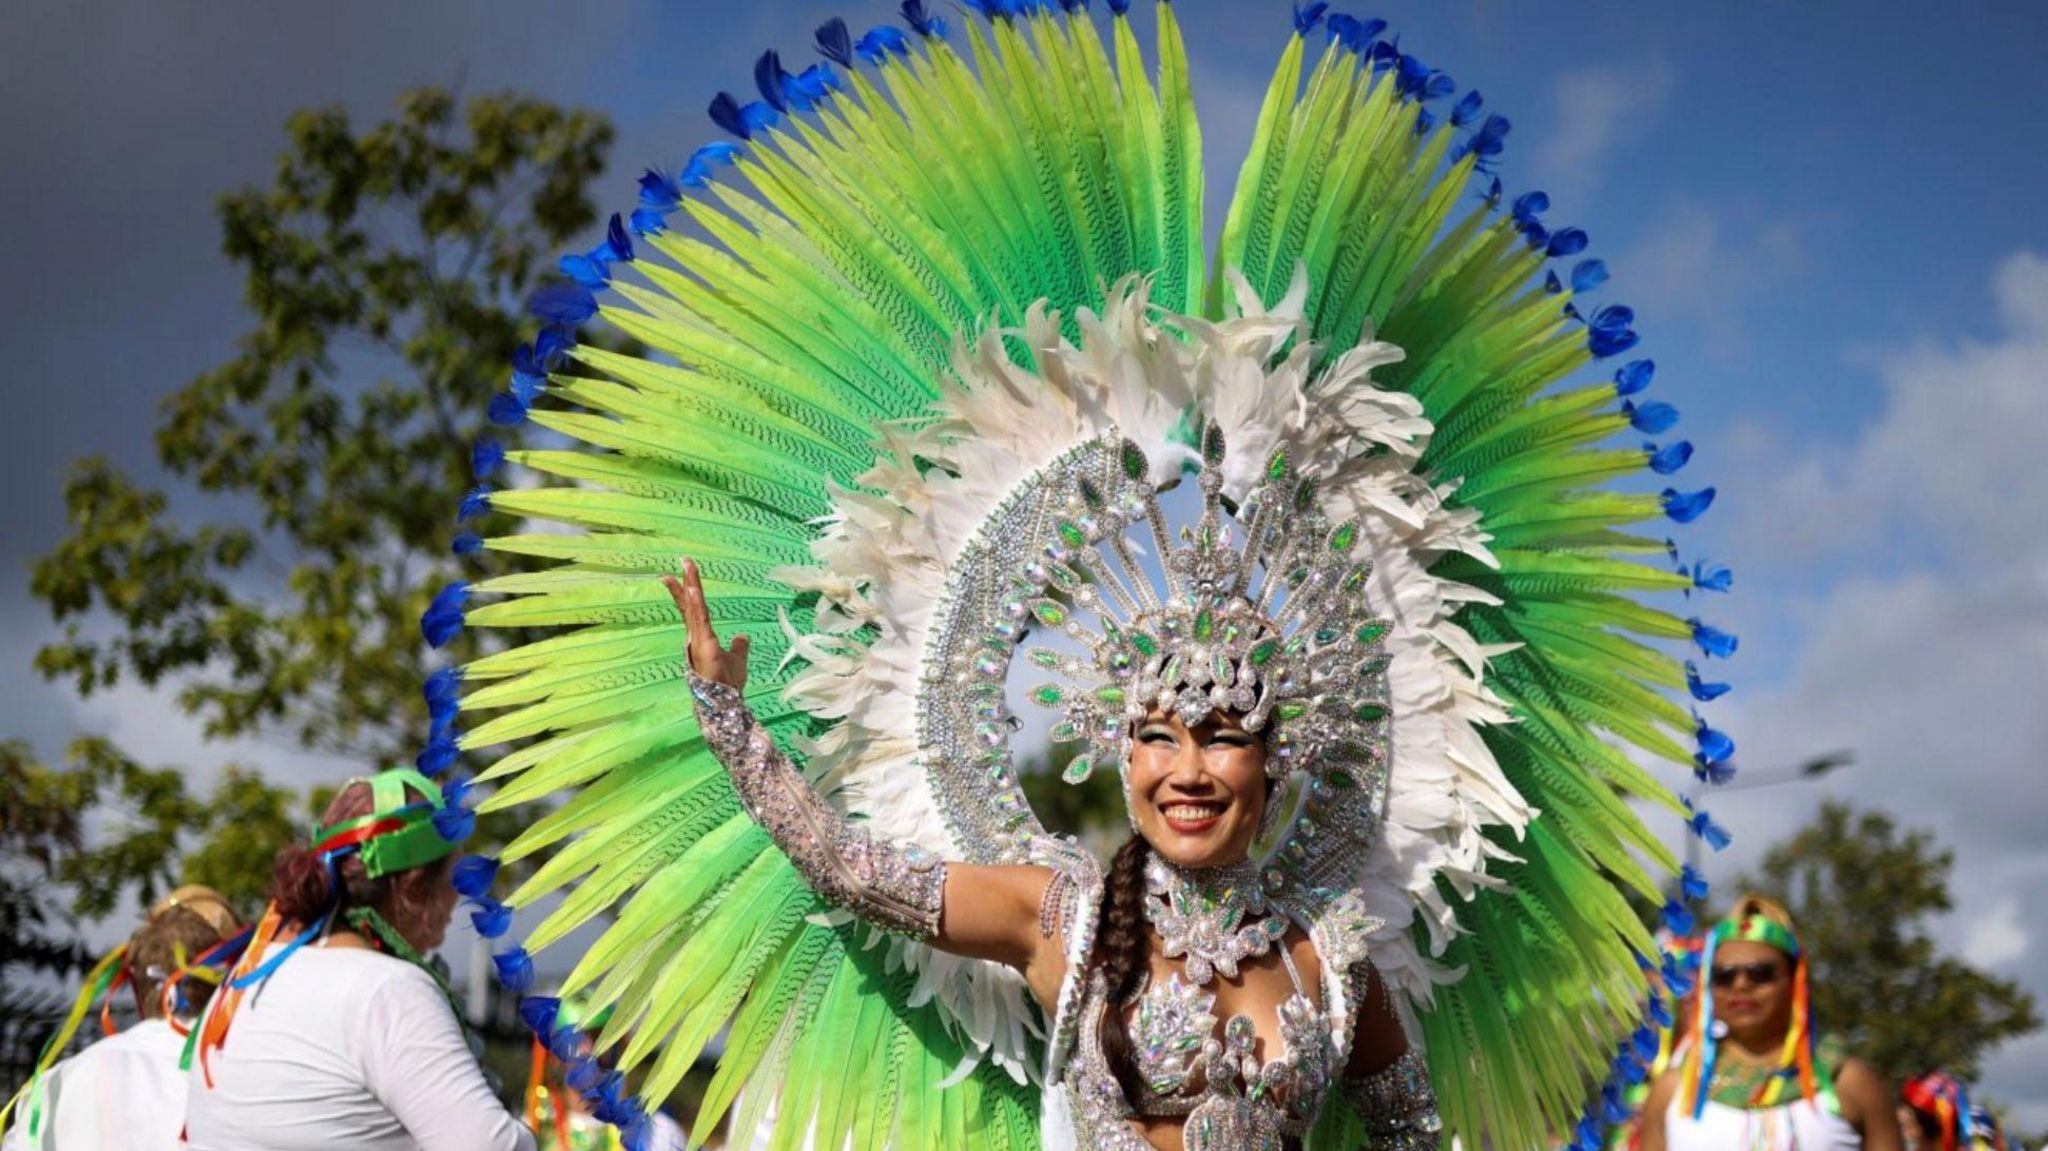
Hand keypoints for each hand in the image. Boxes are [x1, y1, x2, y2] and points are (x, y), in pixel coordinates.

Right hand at [663, 559, 748, 690]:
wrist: (726, 700)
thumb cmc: (728, 683)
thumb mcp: (738, 659)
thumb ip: (739, 646)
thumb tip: (743, 635)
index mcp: (701, 637)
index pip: (692, 610)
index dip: (685, 593)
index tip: (676, 576)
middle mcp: (696, 636)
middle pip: (689, 604)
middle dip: (685, 582)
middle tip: (683, 560)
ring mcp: (699, 640)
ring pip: (694, 608)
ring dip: (691, 586)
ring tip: (687, 566)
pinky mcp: (705, 644)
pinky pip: (701, 620)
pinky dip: (696, 604)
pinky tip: (693, 590)